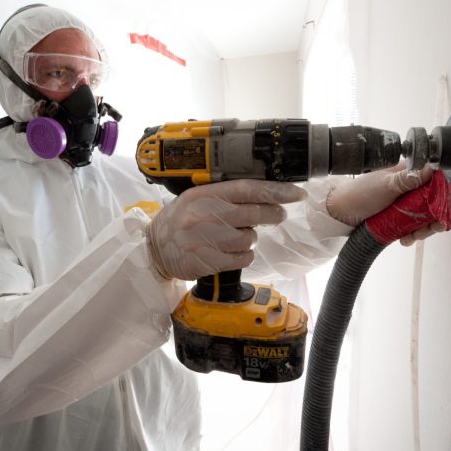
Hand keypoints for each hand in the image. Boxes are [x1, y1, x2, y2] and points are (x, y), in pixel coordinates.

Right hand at [146, 180, 306, 279]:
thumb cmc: (181, 220)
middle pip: (254, 214)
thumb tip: (267, 194)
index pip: (248, 189)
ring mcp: (207, 239)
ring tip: (236, 236)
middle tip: (277, 215)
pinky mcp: (209, 261)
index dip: (276, 191)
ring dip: (250, 238)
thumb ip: (226, 195)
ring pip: (250, 238)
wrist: (154, 249)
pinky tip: (230, 251)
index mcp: (205, 194)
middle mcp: (206, 215)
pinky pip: (243, 258)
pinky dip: (243, 256)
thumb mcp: (197, 198)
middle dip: (273, 214)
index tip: (296, 193)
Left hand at [326, 162, 444, 244]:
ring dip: (423, 228)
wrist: (338, 214)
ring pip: (424, 216)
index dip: (443, 195)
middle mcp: (408, 187)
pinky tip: (405, 240)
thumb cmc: (358, 194)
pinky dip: (412, 234)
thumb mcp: (385, 185)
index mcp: (407, 172)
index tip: (444, 208)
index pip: (434, 181)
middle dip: (434, 217)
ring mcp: (403, 203)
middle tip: (432, 228)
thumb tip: (432, 167)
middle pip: (433, 202)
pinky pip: (412, 226)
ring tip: (413, 236)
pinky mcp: (398, 217)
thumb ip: (408, 178)